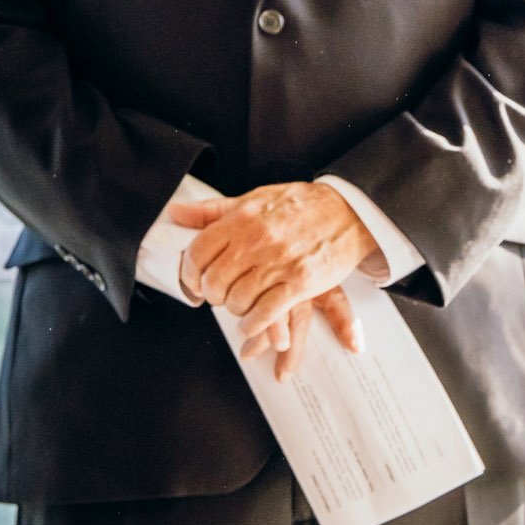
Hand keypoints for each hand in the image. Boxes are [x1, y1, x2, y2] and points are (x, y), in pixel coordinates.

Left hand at [169, 182, 372, 367]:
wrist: (348, 211)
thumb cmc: (300, 206)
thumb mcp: (254, 200)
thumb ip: (213, 211)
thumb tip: (176, 213)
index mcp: (241, 219)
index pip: (198, 252)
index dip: (190, 274)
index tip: (194, 283)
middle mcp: (257, 241)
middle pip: (215, 281)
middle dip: (212, 296)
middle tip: (218, 297)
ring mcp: (279, 263)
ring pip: (238, 300)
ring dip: (234, 311)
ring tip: (239, 308)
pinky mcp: (301, 283)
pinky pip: (266, 313)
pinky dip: (253, 325)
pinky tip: (251, 324)